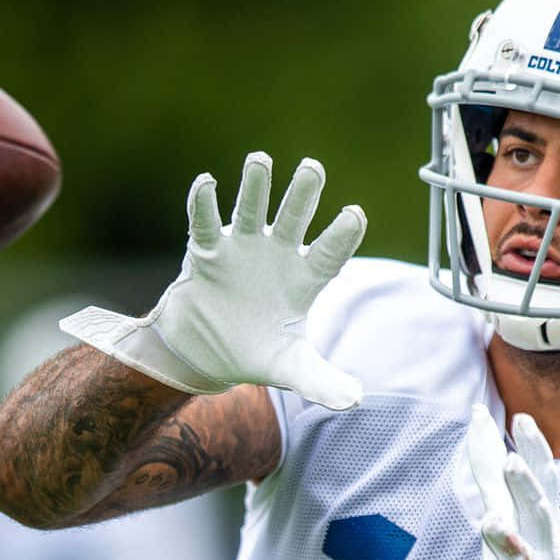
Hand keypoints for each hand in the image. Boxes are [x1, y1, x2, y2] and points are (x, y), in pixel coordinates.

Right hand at [60, 152, 367, 409]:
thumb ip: (321, 380)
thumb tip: (355, 400)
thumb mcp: (291, 368)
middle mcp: (277, 255)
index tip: (355, 214)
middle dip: (303, 193)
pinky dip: (203, 203)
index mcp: (304, 278)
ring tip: (260, 159)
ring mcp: (242, 249)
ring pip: (251, 210)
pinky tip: (207, 182)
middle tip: (312, 167)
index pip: (329, 252)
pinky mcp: (206, 253)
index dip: (342, 235)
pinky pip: (204, 223)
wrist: (205, 352)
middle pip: (294, 218)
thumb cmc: (255, 351)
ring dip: (255, 186)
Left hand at [363, 404, 559, 559]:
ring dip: (509, 542)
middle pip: (540, 515)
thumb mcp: (511, 513)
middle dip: (527, 490)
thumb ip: (492, 470)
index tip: (522, 420)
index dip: (536, 452)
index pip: (546, 482)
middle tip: (511, 464)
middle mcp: (544, 549)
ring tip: (490, 523)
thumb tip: (479, 418)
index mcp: (542, 523)